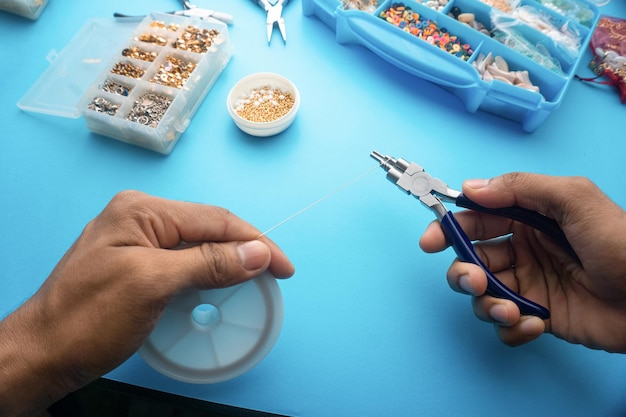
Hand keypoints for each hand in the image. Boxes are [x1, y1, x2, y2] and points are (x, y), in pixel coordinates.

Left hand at [0, 191, 294, 416]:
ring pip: (198, 244)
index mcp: (142, 211)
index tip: (284, 268)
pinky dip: (207, 271)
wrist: (41, 354)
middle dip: (245, 250)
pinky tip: (220, 282)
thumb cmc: (88, 319)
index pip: (214, 220)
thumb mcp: (153, 284)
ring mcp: (135, 239)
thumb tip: (257, 253)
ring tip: (256, 278)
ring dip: (228, 260)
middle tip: (276, 275)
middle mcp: (139, 217)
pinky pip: (183, 259)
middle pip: (208, 228)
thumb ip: (208, 262)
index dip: (255, 242)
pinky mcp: (134, 261)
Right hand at [419, 173, 625, 351]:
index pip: (476, 220)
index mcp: (528, 219)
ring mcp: (529, 285)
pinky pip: (505, 325)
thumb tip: (470, 188)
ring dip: (486, 304)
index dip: (449, 228)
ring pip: (481, 295)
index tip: (431, 241)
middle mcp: (523, 250)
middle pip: (470, 260)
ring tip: (511, 310)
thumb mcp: (575, 200)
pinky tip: (535, 324)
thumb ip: (521, 187)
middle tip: (475, 281)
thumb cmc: (621, 245)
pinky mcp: (538, 317)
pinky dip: (511, 328)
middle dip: (464, 273)